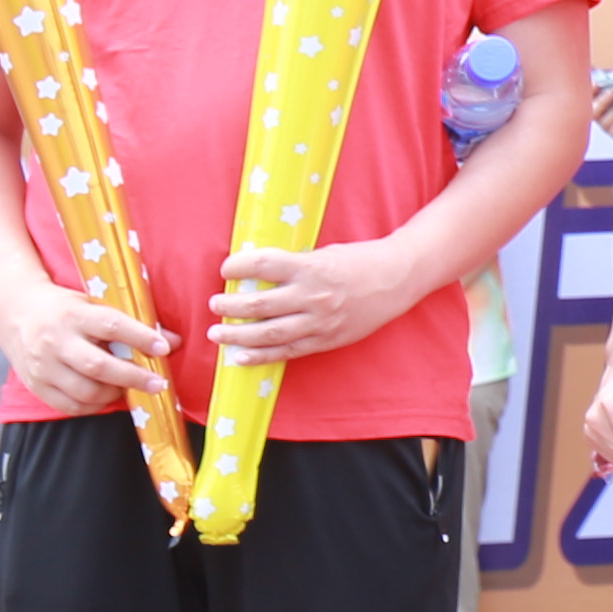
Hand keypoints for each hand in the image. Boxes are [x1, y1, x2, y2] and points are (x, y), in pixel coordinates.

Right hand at [0, 276, 174, 414]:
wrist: (15, 311)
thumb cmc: (65, 308)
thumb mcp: (94, 304)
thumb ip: (130, 322)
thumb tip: (172, 341)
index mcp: (73, 315)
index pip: (111, 326)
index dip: (140, 338)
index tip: (164, 348)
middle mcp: (56, 341)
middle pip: (98, 366)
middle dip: (133, 377)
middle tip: (158, 383)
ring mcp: (43, 366)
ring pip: (85, 391)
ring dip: (115, 394)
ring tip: (130, 388)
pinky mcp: (36, 385)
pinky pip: (69, 405)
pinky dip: (93, 406)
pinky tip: (107, 397)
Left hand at [210, 238, 415, 366]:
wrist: (398, 279)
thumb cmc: (360, 261)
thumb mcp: (326, 254)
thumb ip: (295, 267)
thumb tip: (256, 276)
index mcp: (313, 267)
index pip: (264, 265)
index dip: (239, 266)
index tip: (226, 268)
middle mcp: (314, 296)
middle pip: (260, 304)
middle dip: (230, 306)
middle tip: (214, 304)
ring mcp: (321, 321)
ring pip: (269, 333)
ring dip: (237, 334)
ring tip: (217, 333)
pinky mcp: (327, 339)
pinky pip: (288, 351)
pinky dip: (262, 356)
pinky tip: (240, 357)